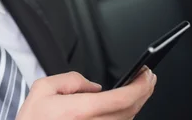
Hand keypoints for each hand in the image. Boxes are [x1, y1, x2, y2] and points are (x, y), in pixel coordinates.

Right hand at [17, 68, 155, 119]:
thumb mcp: (42, 89)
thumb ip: (70, 80)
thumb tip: (94, 86)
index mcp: (79, 111)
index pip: (121, 99)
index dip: (139, 87)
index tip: (146, 75)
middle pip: (129, 111)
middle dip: (144, 92)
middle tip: (148, 78)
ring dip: (136, 104)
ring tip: (140, 89)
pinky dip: (124, 116)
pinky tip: (126, 106)